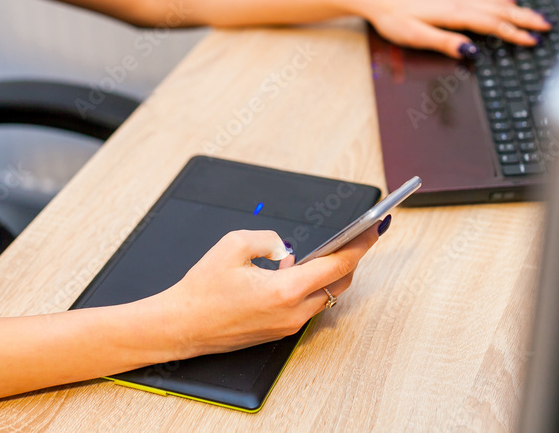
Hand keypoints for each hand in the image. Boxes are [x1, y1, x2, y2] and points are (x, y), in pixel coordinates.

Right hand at [144, 225, 382, 359]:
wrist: (182, 326)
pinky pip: (308, 305)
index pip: (338, 265)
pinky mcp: (280, 331)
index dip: (361, 244)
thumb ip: (267, 238)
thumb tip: (285, 246)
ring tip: (329, 249)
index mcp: (284, 290)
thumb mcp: (233, 245)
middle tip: (359, 234)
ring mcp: (288, 325)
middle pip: (339, 282)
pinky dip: (312, 286)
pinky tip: (299, 270)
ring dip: (330, 273)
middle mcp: (292, 312)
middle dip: (351, 257)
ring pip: (326, 295)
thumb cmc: (202, 289)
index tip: (376, 228)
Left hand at [343, 0, 551, 57]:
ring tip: (535, 15)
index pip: (491, 24)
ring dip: (516, 9)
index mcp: (453, 14)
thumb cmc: (391, 17)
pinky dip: (500, 0)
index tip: (533, 40)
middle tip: (547, 25)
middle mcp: (458, 3)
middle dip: (525, 18)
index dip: (514, 33)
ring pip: (493, 3)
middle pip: (499, 10)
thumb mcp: (415, 36)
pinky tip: (506, 1)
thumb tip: (470, 50)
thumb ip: (444, 42)